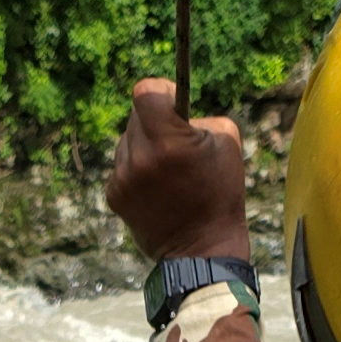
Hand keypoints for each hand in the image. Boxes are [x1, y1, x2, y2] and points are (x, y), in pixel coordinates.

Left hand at [104, 78, 251, 262]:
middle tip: (175, 144)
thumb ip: (200, 117)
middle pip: (136, 116)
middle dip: (155, 122)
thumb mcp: (226, 142)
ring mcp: (122, 178)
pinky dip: (136, 170)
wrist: (202, 249)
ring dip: (144, 147)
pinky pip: (121, 166)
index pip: (146, 91)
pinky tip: (155, 189)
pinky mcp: (114, 195)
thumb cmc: (221, 193)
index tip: (173, 103)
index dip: (162, 92)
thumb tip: (176, 110)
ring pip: (126, 141)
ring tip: (167, 171)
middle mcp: (140, 157)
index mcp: (168, 141)